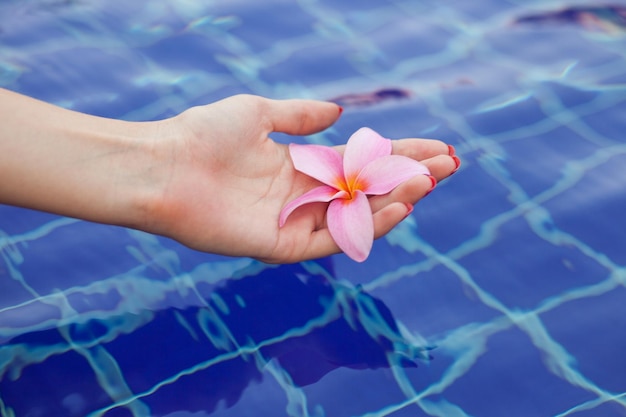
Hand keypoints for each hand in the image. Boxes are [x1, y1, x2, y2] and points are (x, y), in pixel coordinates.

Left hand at [146, 95, 458, 262]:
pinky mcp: (282, 245)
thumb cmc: (203, 135)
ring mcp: (294, 223)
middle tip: (449, 164)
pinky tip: (396, 204)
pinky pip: (333, 239)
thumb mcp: (259, 114)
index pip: (360, 163)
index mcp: (299, 168)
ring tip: (429, 181)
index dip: (397, 155)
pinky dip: (366, 224)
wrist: (163, 165)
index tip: (436, 146)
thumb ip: (300, 116)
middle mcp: (302, 198)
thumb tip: (337, 111)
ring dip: (396, 199)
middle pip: (367, 190)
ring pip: (357, 217)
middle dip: (408, 176)